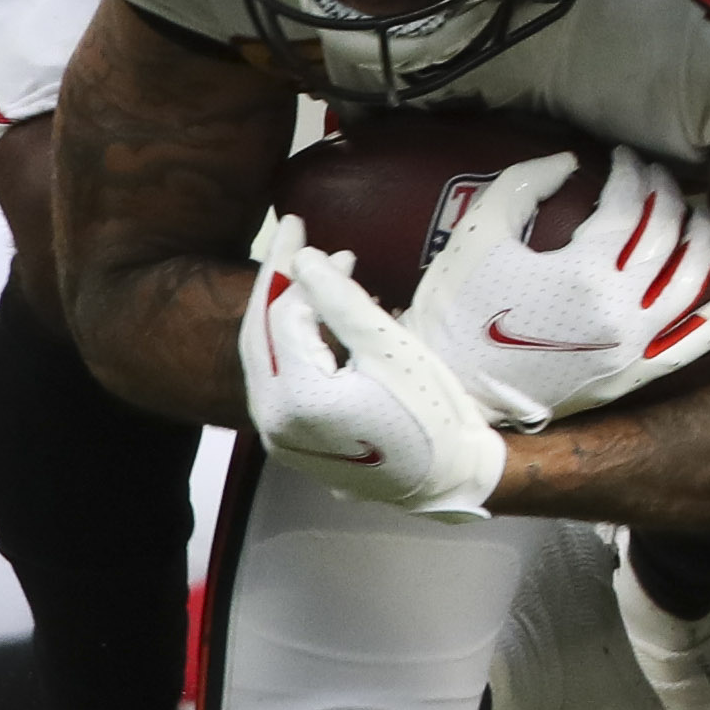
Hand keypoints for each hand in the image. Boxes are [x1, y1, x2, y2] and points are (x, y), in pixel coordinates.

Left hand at [238, 216, 505, 516]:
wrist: (449, 480)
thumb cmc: (431, 415)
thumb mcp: (390, 348)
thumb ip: (340, 299)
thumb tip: (301, 257)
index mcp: (297, 400)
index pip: (286, 315)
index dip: (313, 275)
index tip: (347, 252)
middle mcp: (273, 423)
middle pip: (260, 333)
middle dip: (276, 278)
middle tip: (292, 229)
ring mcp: (277, 438)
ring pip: (264, 356)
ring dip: (283, 311)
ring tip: (304, 271)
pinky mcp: (288, 445)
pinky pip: (276, 380)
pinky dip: (291, 344)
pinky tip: (311, 320)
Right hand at [405, 148, 709, 428]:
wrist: (451, 390)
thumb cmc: (457, 310)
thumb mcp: (481, 233)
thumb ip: (526, 183)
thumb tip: (571, 160)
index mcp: (581, 272)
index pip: (628, 206)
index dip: (630, 172)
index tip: (624, 157)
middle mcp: (617, 310)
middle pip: (665, 235)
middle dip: (666, 194)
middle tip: (658, 177)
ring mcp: (630, 347)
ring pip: (690, 282)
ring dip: (701, 239)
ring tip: (700, 215)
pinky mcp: (631, 376)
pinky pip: (693, 345)